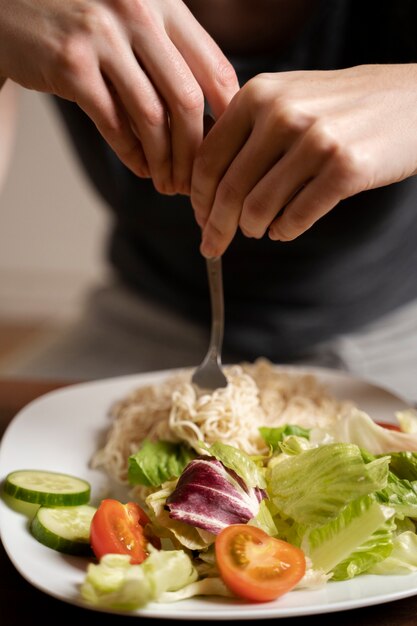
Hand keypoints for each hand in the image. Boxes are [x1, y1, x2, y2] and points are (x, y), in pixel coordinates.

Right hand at [0, 0, 237, 193]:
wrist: (12, 4)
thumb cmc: (82, 18)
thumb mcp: (134, 20)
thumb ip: (169, 56)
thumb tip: (206, 120)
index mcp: (164, 3)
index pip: (215, 67)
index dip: (228, 117)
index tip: (228, 149)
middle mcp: (138, 13)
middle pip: (187, 99)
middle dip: (195, 152)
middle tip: (194, 180)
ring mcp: (102, 37)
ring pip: (152, 117)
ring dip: (164, 161)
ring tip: (166, 182)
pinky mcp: (71, 63)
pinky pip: (113, 123)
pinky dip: (130, 153)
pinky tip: (140, 167)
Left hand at [191, 64, 416, 256]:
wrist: (410, 102)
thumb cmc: (341, 108)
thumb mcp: (287, 99)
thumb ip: (246, 132)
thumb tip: (206, 190)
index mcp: (258, 94)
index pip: (209, 160)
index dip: (198, 199)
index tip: (200, 220)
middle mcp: (282, 113)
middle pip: (229, 190)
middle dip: (216, 227)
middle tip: (212, 245)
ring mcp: (315, 141)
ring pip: (258, 209)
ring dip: (252, 229)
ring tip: (259, 228)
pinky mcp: (344, 169)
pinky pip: (294, 219)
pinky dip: (283, 231)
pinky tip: (284, 229)